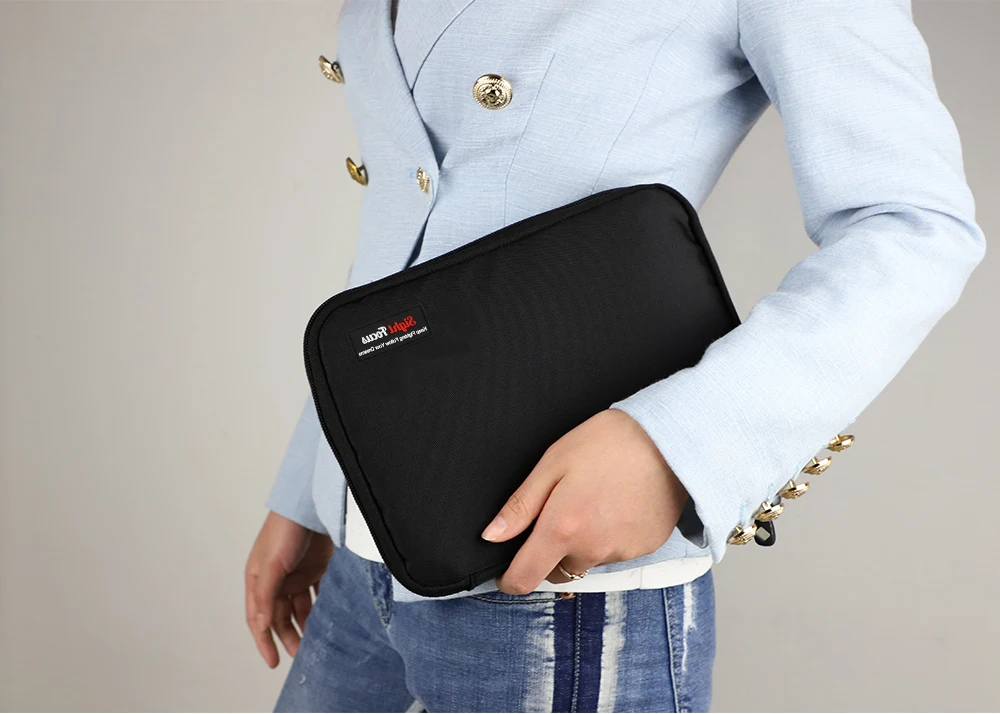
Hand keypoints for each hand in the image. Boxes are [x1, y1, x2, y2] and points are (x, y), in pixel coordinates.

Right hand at [245, 511, 333, 667]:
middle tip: (301, 655)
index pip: (258, 619)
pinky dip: (322, 607)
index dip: (264, 642)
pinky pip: (318, 594)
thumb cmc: (284, 531)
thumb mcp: (272, 565)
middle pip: (281, 616)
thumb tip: (262, 626)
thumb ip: (267, 596)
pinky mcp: (317, 567)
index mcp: (258, 580)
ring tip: (317, 641)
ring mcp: (297, 574)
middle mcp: (276, 580)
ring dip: (306, 624)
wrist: (310, 504)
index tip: (273, 663)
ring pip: (301, 608)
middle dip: (289, 636)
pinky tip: (330, 619)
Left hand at [482, 408, 688, 593]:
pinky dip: (610, 536)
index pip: (525, 578)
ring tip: (594, 500)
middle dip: (549, 552)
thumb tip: (492, 535)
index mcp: (562, 529)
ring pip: (587, 560)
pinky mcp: (646, 547)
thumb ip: (520, 506)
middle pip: (556, 571)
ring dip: (582, 543)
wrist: (668, 439)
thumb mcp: (553, 464)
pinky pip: (616, 552)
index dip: (509, 579)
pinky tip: (617, 505)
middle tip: (560, 511)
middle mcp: (592, 549)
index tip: (505, 572)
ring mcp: (621, 552)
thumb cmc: (608, 443)